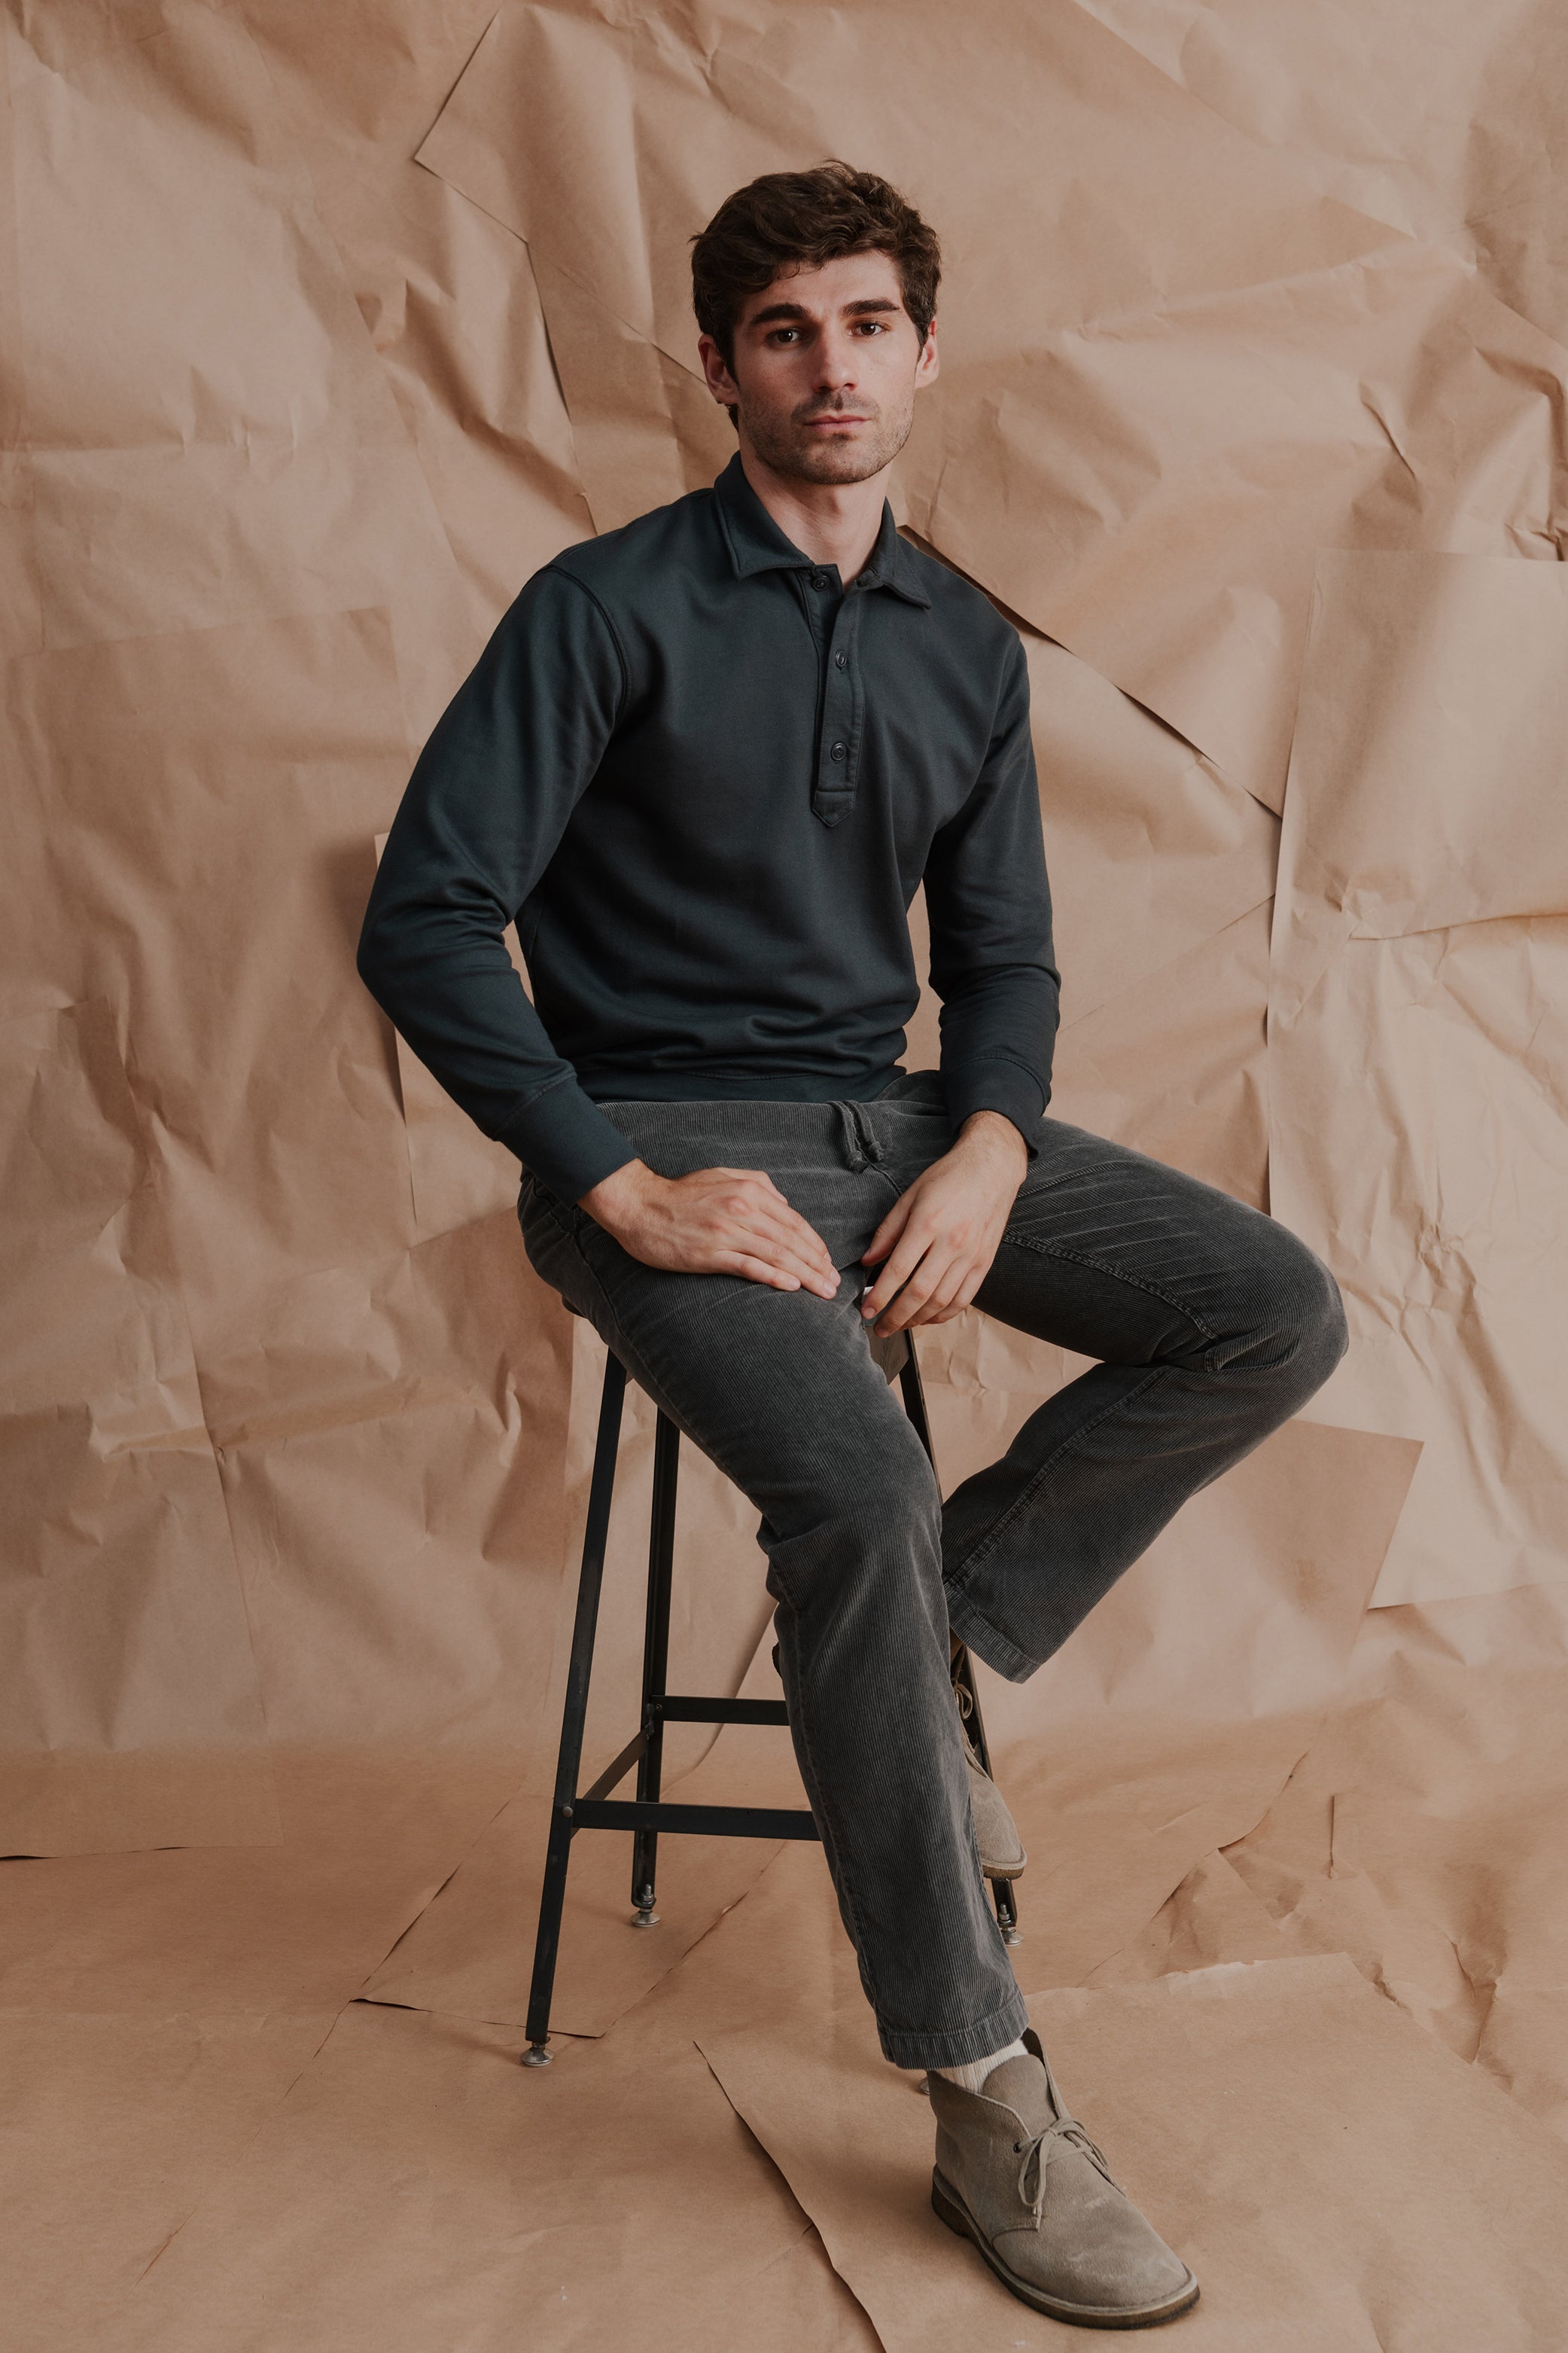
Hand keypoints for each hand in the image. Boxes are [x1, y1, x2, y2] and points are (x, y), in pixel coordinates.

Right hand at [578, 1159, 839, 1297]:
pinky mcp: (710, 1253)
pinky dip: (774, 1276)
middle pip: (790, 1240)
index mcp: (749, 1191)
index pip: (793, 1221)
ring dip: (805, 1274)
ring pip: (777, 1254)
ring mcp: (727, 1232)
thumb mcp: (722, 1175)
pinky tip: (792, 1286)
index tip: (827, 1261)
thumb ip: (758, 1183)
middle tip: (834, 1283)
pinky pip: (749, 1266)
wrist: (640, 1206)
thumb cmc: (680, 1193)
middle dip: (817, 1263)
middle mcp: (742, 1209)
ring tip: (822, 1290)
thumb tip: (784, 1202)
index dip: (814, 1243)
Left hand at [857, 1111, 1026, 1336]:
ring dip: (917, 1320)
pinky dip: (944, 1314)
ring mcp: (971, 1255)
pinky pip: (964, 1298)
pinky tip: (928, 1318)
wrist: (992, 1167)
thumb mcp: (910, 1196)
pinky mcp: (985, 1262)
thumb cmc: (948, 1178)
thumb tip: (868, 1261)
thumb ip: (887, 1231)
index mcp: (928, 1224)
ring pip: (942, 1301)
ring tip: (899, 1325)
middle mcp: (952, 1243)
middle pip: (919, 1293)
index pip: (898, 1271)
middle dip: (895, 1316)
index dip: (879, 1295)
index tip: (866, 1309)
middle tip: (879, 1327)